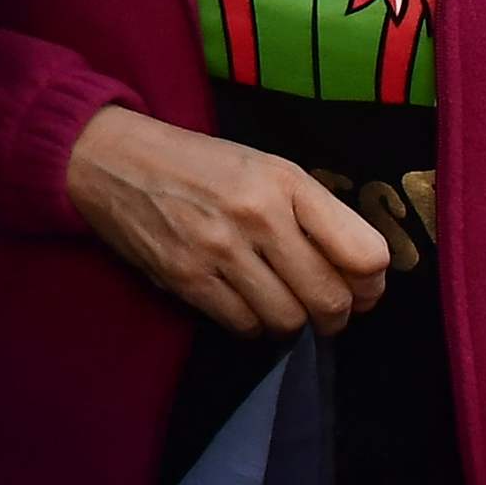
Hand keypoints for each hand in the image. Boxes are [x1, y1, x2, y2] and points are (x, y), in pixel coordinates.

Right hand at [63, 107, 389, 336]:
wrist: (112, 159)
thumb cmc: (199, 164)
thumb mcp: (265, 167)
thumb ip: (315, 213)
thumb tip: (363, 277)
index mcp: (285, 182)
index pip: (364, 254)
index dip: (373, 282)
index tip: (362, 286)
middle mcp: (257, 215)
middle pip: (331, 298)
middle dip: (337, 314)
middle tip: (327, 309)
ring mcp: (218, 249)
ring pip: (289, 320)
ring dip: (293, 321)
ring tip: (282, 303)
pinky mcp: (184, 277)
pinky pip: (244, 325)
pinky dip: (253, 323)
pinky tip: (245, 302)